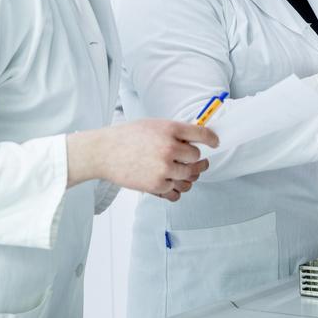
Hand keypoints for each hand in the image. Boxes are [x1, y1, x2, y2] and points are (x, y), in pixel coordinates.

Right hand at [67, 119, 216, 201]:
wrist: (103, 152)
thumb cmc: (126, 137)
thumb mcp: (152, 126)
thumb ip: (174, 132)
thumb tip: (195, 140)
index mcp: (169, 129)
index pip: (201, 134)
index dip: (212, 140)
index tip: (214, 144)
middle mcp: (169, 148)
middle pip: (197, 159)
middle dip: (196, 162)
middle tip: (198, 164)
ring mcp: (164, 168)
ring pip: (189, 178)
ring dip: (188, 178)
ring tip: (182, 175)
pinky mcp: (157, 185)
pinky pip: (176, 192)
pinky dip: (175, 190)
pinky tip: (170, 184)